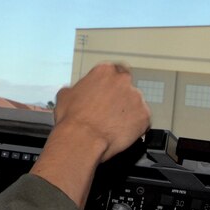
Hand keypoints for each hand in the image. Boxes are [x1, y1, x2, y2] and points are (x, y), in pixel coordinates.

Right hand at [31, 63, 150, 208]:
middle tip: (108, 110)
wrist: (83, 139)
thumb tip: (73, 92)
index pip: (113, 70)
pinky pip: (142, 120)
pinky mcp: (145, 116)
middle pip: (126, 86)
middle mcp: (123, 81)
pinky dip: (134, 125)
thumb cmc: (73, 119)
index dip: (109, 84)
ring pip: (135, 103)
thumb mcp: (64, 96)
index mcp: (104, 72)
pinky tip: (119, 131)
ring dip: (126, 111)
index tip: (107, 91)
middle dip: (119, 97)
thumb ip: (75, 89)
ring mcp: (136, 98)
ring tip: (112, 123)